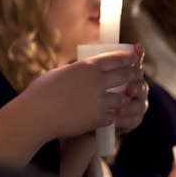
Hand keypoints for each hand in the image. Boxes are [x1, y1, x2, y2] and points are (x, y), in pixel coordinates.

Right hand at [26, 49, 142, 138]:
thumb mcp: (61, 72)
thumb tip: (85, 71)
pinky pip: (114, 115)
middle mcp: (96, 82)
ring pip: (123, 97)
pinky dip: (115, 114)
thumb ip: (78, 71)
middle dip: (134, 74)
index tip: (134, 57)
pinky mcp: (98, 118)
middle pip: (125, 75)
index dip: (128, 57)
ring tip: (130, 96)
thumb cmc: (42, 92)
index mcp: (86, 66)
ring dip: (126, 97)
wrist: (37, 114)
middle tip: (138, 75)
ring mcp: (99, 101)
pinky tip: (115, 113)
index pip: (115, 59)